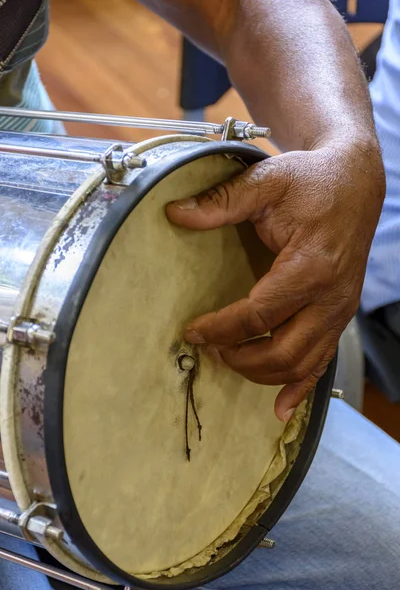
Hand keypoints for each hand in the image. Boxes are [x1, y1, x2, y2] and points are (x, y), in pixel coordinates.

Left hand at [166, 141, 384, 421]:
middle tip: (208, 347)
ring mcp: (340, 311)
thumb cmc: (312, 181)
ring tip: (230, 360)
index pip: (258, 316)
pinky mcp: (341, 315)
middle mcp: (330, 298)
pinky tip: (280, 408)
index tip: (191, 330)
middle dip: (239, 358)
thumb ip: (222, 202)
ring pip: (302, 364)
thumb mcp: (267, 181)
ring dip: (262, 372)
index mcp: (310, 267)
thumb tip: (174, 213)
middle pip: (282, 352)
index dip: (220, 328)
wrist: (356, 181)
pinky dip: (300, 388)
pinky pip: (324, 362)